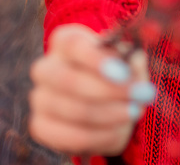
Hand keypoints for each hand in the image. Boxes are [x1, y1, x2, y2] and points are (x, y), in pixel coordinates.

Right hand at [29, 24, 154, 156]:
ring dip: (110, 114)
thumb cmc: (117, 77)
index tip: (122, 73)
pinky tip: (117, 129)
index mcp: (64, 42)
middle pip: (68, 80)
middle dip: (107, 91)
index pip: (72, 45)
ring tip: (133, 112)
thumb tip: (133, 63)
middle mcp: (45, 68)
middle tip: (139, 97)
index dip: (95, 59)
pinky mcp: (41, 127)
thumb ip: (131, 61)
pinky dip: (100, 136)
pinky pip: (70, 136)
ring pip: (74, 110)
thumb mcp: (129, 63)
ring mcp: (40, 98)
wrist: (108, 108)